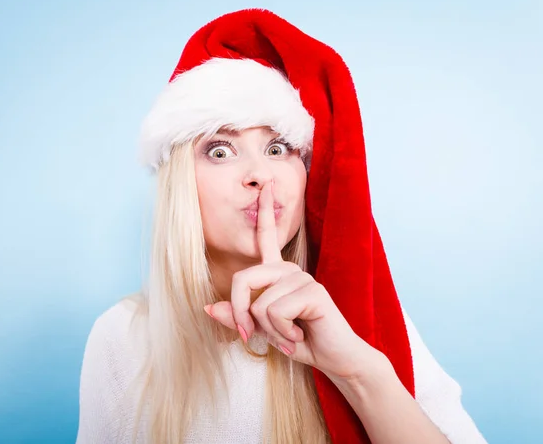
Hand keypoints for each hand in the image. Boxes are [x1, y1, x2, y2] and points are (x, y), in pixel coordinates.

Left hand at [204, 181, 386, 380]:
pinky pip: (276, 312)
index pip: (268, 237)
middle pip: (243, 279)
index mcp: (278, 274)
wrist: (335, 358)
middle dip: (240, 314)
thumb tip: (207, 307)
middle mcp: (289, 270)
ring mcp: (302, 278)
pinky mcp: (313, 291)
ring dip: (269, 331)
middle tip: (252, 337)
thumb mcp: (262, 331)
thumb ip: (238, 317)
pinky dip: (282, 333)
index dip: (266, 211)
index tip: (266, 185)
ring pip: (260, 304)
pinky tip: (299, 336)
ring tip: (289, 337)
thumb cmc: (299, 341)